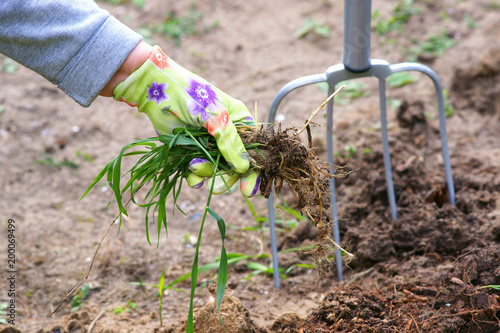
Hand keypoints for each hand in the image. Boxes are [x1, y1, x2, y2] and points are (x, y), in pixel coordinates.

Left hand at [113, 45, 259, 196]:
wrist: (156, 91)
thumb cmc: (190, 94)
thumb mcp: (214, 115)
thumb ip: (229, 141)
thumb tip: (244, 167)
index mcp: (240, 122)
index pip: (255, 151)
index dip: (254, 171)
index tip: (247, 189)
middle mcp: (228, 136)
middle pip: (236, 166)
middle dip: (226, 177)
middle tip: (218, 188)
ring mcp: (210, 145)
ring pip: (217, 171)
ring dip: (207, 174)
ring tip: (193, 167)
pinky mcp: (193, 152)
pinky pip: (199, 171)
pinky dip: (195, 176)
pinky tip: (190, 174)